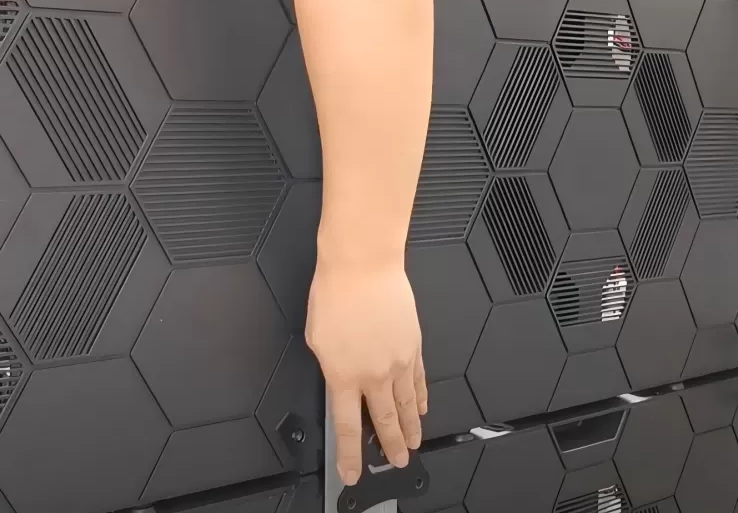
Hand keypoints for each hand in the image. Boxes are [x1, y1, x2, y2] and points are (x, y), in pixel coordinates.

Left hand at [306, 258, 426, 486]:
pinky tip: (421, 408)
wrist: (364, 265)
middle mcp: (375, 374)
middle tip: (397, 462)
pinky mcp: (414, 345)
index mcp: (344, 376)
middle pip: (385, 421)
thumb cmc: (335, 293)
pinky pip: (419, 380)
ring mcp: (399, 361)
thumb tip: (339, 378)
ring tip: (414, 444)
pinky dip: (421, 397)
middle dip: (391, 447)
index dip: (350, 455)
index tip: (352, 472)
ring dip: (411, 428)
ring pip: (407, 405)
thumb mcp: (316, 338)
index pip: (347, 427)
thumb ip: (329, 366)